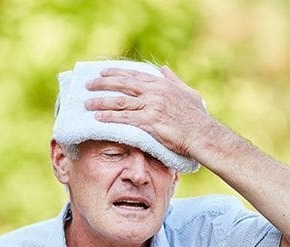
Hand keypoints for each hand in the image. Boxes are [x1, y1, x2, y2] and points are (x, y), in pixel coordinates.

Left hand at [84, 66, 210, 156]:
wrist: (203, 134)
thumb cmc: (198, 117)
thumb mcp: (188, 92)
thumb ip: (174, 80)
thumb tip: (164, 68)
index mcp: (162, 84)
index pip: (134, 75)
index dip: (116, 73)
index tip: (102, 72)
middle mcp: (154, 92)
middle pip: (122, 84)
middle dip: (102, 83)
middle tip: (88, 85)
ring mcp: (151, 106)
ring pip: (120, 101)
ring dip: (101, 102)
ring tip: (87, 104)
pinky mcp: (149, 122)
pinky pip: (124, 118)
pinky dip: (109, 118)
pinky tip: (97, 119)